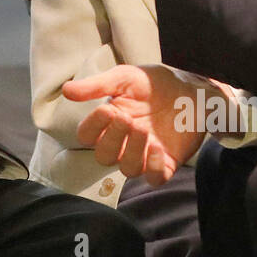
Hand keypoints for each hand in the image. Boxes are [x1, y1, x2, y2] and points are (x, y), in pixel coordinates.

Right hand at [64, 65, 212, 185]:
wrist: (191, 88)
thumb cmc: (154, 83)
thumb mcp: (124, 78)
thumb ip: (96, 85)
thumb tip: (66, 90)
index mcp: (108, 123)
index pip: (87, 136)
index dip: (93, 127)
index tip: (107, 109)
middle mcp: (123, 142)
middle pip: (104, 156)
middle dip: (112, 139)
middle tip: (126, 118)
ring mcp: (144, 155)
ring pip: (128, 169)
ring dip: (133, 151)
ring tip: (143, 129)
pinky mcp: (167, 162)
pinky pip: (155, 178)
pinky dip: (153, 167)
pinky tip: (157, 147)